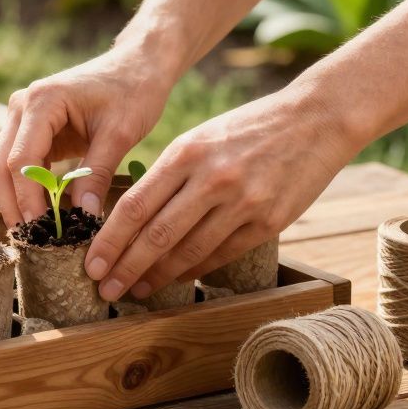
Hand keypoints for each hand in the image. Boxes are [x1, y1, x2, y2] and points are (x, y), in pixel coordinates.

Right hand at [0, 48, 172, 225]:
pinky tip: (43, 214)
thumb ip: (97, 174)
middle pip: (0, 166)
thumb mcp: (120, 133)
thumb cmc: (133, 91)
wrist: (137, 65)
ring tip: (36, 233)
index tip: (43, 232)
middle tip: (32, 241)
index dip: (28, 200)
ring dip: (16, 200)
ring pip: (3, 167)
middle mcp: (21, 106)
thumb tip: (83, 218)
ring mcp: (21, 116)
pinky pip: (19, 164)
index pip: (20, 161)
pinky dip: (27, 190)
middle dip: (13, 206)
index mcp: (41, 101)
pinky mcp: (30, 128)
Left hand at [85, 88, 356, 300]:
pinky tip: (176, 279)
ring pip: (188, 251)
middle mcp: (211, 178)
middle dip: (125, 267)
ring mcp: (242, 202)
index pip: (134, 206)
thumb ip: (168, 173)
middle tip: (104, 289)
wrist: (316, 119)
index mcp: (185, 153)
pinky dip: (195, 270)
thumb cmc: (247, 129)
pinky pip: (222, 254)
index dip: (109, 241)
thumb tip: (131, 217)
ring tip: (136, 290)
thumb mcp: (200, 138)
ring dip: (158, 276)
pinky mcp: (269, 221)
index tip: (91, 264)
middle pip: (156, 235)